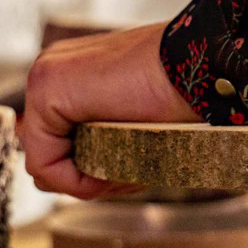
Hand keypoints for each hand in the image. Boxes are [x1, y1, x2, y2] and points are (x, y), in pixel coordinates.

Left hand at [21, 22, 200, 198]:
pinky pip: (44, 161)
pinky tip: (111, 172)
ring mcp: (45, 76)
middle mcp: (52, 70)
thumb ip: (106, 141)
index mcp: (73, 75)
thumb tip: (84, 174)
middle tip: (128, 178)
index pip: (58, 142)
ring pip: (45, 161)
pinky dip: (76, 180)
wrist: (203, 67)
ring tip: (127, 173)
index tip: (131, 174)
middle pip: (48, 153)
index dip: (91, 171)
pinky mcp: (47, 89)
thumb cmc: (183, 96)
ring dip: (86, 180)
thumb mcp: (137, 122)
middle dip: (86, 176)